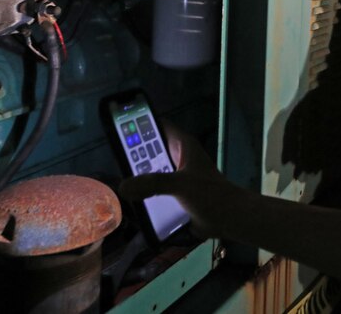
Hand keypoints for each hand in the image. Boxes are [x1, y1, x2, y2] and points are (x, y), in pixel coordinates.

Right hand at [118, 122, 235, 237]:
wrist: (229, 218)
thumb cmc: (210, 194)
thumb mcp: (181, 184)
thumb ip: (154, 184)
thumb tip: (124, 187)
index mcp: (182, 145)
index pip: (157, 125)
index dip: (138, 123)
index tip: (116, 126)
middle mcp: (177, 157)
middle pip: (150, 150)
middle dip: (133, 155)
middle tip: (112, 160)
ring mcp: (175, 175)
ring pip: (150, 171)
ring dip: (137, 176)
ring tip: (116, 181)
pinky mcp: (174, 193)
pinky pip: (154, 189)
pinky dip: (144, 192)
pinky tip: (129, 200)